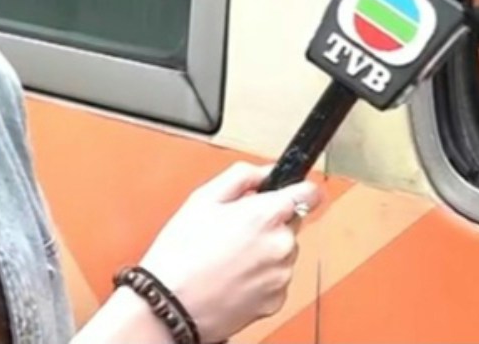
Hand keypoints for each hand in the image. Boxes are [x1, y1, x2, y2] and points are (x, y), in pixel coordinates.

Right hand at [136, 162, 321, 342]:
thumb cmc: (180, 255)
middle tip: (236, 232)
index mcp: (266, 215)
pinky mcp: (276, 301)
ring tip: (229, 259)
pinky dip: (260, 278)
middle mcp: (281, 245)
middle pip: (291, 223)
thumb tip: (266, 172)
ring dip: (265, 252)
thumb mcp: (203, 199)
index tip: (292, 192)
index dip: (299, 189)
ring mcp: (281, 275)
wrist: (169, 306)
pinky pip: (276, 280)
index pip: (309, 193)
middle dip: (270, 224)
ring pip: (283, 253)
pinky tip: (233, 278)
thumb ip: (242, 176)